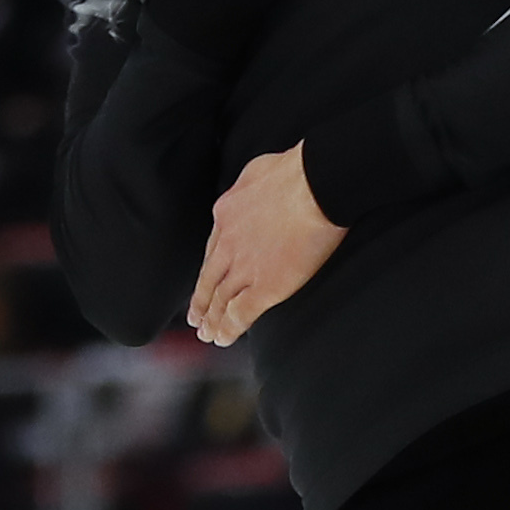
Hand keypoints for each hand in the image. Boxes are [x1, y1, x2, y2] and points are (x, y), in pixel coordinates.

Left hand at [188, 144, 338, 346]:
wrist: (315, 184)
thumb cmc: (296, 171)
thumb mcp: (256, 170)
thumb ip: (248, 187)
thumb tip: (252, 190)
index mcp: (226, 214)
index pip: (213, 249)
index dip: (208, 270)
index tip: (205, 282)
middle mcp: (228, 243)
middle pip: (209, 279)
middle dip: (201, 301)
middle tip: (195, 318)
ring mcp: (244, 267)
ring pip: (219, 300)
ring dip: (211, 320)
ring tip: (207, 334)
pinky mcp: (265, 287)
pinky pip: (240, 314)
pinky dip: (228, 329)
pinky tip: (223, 339)